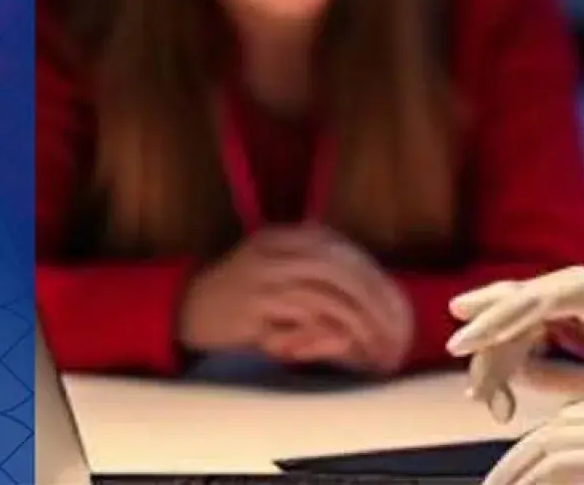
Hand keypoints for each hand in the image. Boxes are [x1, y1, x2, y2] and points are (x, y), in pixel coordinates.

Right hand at [178, 224, 413, 373]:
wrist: (185, 306)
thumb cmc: (242, 294)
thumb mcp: (281, 271)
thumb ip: (320, 277)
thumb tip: (373, 301)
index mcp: (288, 236)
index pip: (346, 254)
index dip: (377, 282)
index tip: (398, 310)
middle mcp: (277, 251)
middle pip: (342, 274)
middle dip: (374, 305)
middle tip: (395, 334)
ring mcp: (263, 279)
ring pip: (326, 297)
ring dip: (358, 325)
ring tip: (377, 348)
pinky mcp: (252, 310)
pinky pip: (301, 320)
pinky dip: (328, 334)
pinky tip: (346, 347)